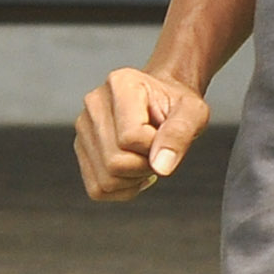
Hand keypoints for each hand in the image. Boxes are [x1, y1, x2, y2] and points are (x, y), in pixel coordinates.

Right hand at [76, 67, 208, 200]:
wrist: (161, 102)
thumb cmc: (177, 105)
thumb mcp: (192, 113)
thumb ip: (179, 134)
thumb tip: (161, 166)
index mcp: (121, 83)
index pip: (131, 138)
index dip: (156, 147)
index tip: (166, 133)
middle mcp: (94, 103)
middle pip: (115, 163)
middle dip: (145, 166)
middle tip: (158, 149)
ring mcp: (83, 127)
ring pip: (105, 181)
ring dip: (134, 179)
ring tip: (145, 156)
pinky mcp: (81, 149)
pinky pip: (98, 189)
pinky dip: (122, 188)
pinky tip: (134, 169)